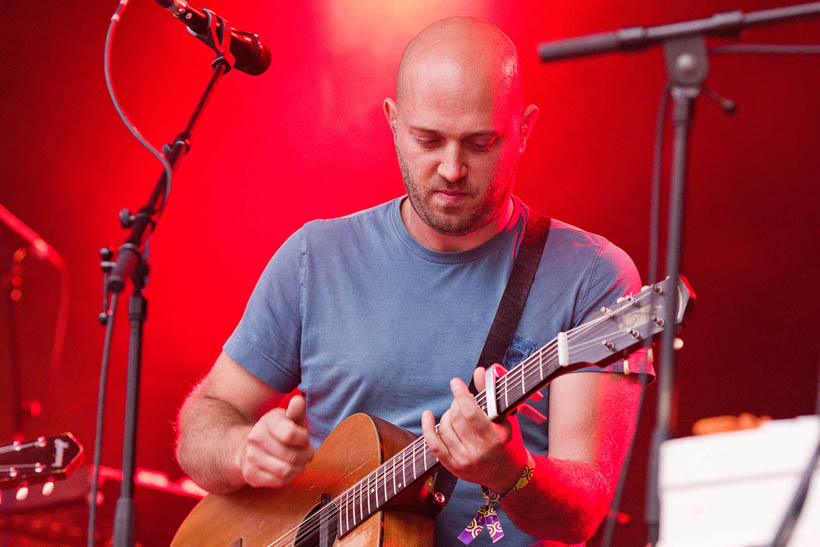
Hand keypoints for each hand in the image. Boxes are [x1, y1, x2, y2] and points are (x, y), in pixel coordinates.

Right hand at [239, 395, 313, 487]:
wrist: (249, 447)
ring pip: (286, 471)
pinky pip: (278, 481)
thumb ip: (296, 411)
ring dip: (298, 468)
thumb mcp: (288, 418)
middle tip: (307, 453)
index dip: (304, 439)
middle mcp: (255, 438)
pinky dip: (288, 478)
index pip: (291, 434)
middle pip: (292, 456)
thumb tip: (298, 401)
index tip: (304, 438)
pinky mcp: (250, 474)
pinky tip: (288, 469)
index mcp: (267, 421)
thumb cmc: (277, 432)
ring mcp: (251, 457)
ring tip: (298, 462)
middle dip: (305, 457)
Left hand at [421, 366, 528, 492]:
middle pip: (456, 418)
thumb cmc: (508, 441)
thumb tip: (479, 371)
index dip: (461, 395)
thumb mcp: (506, 418)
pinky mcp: (453, 467)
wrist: (507, 474)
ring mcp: (464, 461)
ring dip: (448, 414)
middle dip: (456, 404)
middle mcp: (478, 452)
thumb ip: (491, 393)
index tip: (455, 382)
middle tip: (462, 401)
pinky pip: (433, 444)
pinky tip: (427, 415)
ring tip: (457, 413)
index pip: (471, 413)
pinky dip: (427, 428)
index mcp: (495, 439)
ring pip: (444, 428)